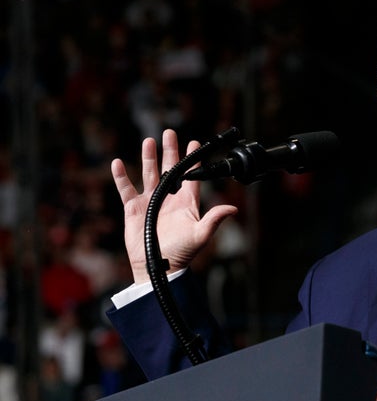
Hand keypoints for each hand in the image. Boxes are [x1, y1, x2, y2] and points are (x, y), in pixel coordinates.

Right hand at [111, 129, 237, 282]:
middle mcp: (169, 199)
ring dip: (148, 158)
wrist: (158, 267)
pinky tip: (118, 162)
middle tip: (169, 133)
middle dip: (170, 151)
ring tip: (149, 141)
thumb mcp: (200, 235)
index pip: (191, 177)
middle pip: (170, 169)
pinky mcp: (134, 209)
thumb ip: (214, 219)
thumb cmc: (181, 253)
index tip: (194, 143)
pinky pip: (126, 189)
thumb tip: (233, 209)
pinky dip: (121, 177)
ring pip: (149, 174)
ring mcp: (150, 202)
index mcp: (186, 203)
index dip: (193, 161)